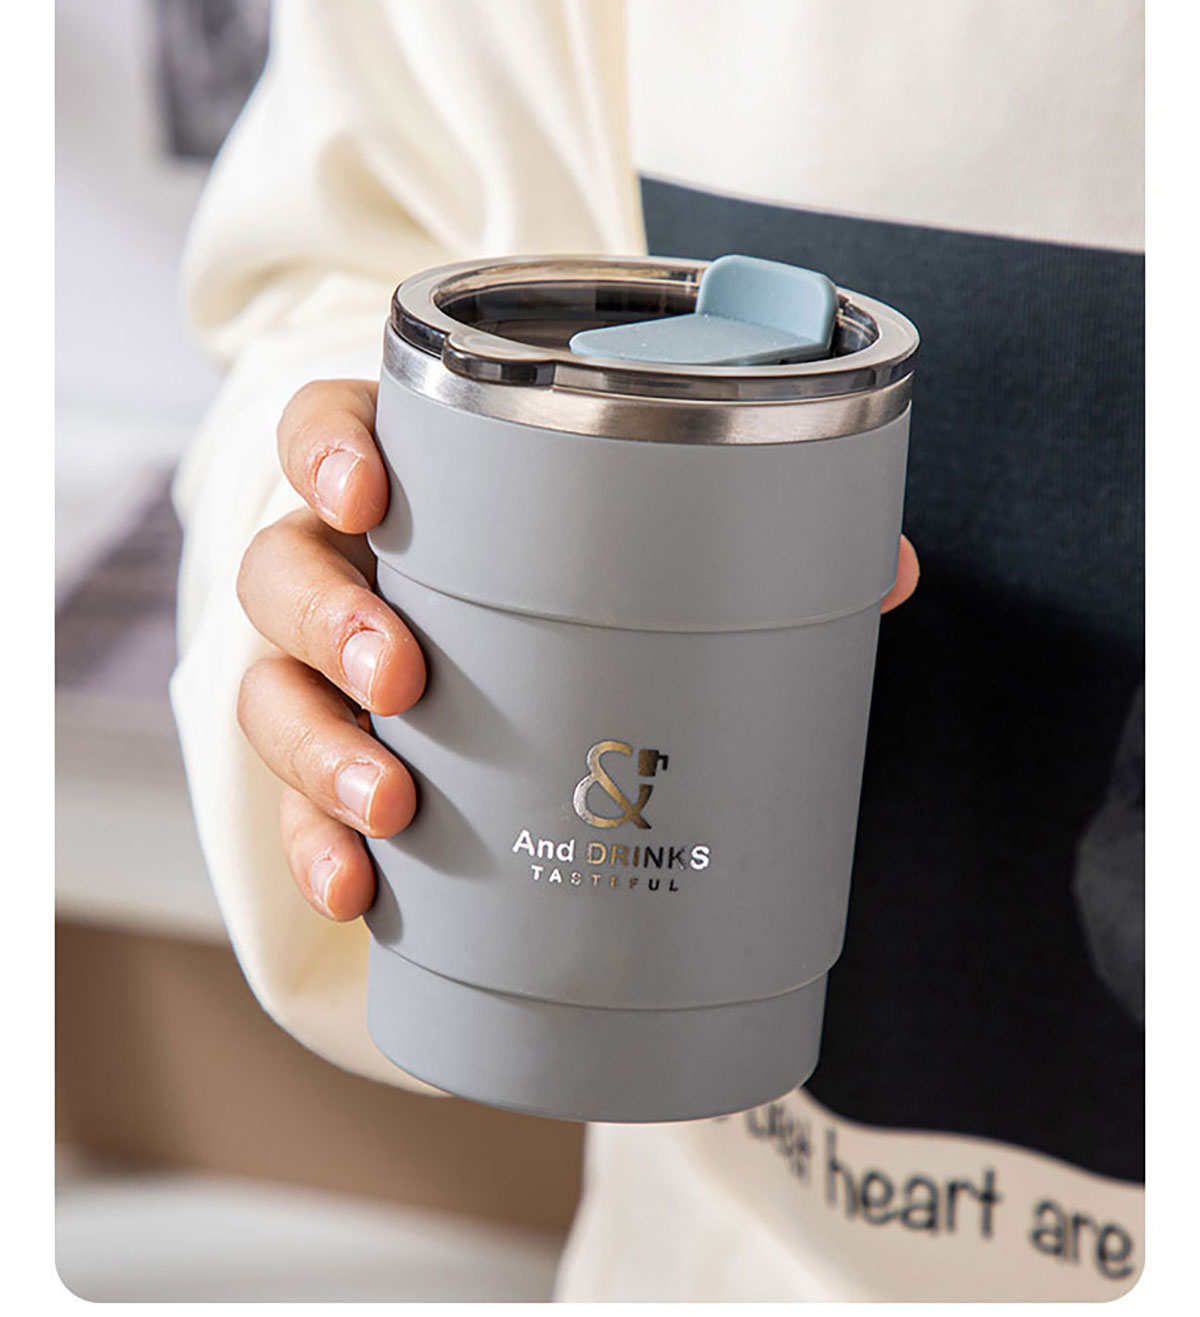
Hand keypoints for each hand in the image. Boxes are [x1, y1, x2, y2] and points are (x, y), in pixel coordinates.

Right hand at [236, 378, 919, 924]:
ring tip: (392, 808)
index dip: (327, 450)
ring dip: (317, 748)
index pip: (328, 428)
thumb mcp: (656, 537)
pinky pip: (290, 805)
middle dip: (331, 621)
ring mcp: (329, 670)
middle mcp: (350, 565)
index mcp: (415, 481)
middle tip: (404, 675)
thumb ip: (764, 533)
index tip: (370, 489)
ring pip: (269, 690)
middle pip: (281, 567)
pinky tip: (358, 888)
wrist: (551, 671)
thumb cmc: (588, 567)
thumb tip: (887, 570)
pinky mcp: (333, 764)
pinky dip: (315, 847)